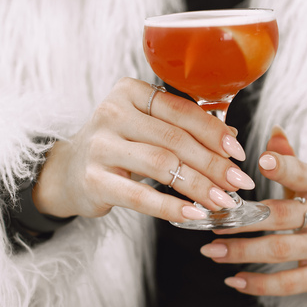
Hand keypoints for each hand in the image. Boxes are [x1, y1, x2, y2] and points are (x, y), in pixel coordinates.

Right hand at [33, 77, 255, 221]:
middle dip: (213, 163)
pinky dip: (171, 207)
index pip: (181, 110)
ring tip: (223, 201)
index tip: (239, 153)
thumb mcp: (146, 125)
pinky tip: (194, 214)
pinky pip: (140, 196)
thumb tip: (232, 137)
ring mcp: (100, 147)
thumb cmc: (118, 145)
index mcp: (129, 92)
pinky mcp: (94, 180)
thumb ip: (183, 126)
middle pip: (175, 139)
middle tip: (239, 182)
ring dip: (198, 186)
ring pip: (162, 165)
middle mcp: (112, 113)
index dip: (215, 132)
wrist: (67, 171)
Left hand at [200, 127, 306, 297]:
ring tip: (212, 251)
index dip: (284, 166)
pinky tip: (233, 280)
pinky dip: (257, 284)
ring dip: (241, 251)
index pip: (303, 174)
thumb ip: (292, 160)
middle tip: (212, 222)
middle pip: (279, 215)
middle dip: (242, 220)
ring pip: (278, 249)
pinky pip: (287, 282)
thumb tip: (274, 129)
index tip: (260, 160)